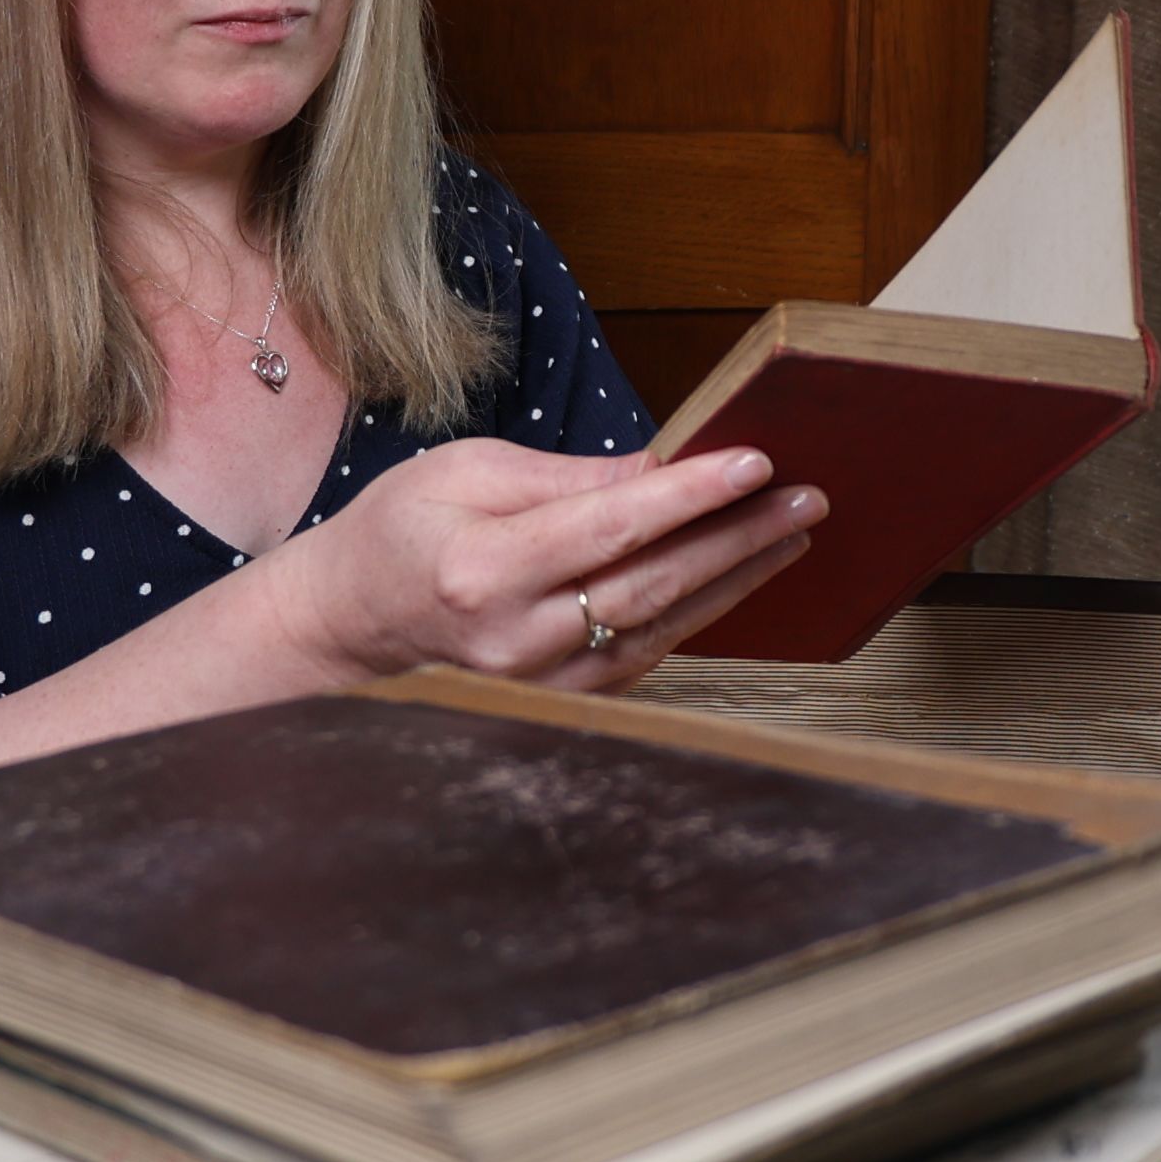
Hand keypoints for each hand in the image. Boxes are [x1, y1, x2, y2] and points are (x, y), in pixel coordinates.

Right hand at [256, 437, 824, 690]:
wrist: (354, 621)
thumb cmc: (402, 532)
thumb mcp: (466, 472)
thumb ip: (567, 477)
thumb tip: (663, 468)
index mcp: (481, 570)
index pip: (609, 528)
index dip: (688, 497)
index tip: (754, 464)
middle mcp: (515, 639)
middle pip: (651, 583)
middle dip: (737, 537)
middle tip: (806, 496)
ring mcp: (541, 682)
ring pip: (661, 626)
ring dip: (736, 577)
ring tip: (794, 530)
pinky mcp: (563, 698)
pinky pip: (647, 652)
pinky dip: (700, 610)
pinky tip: (742, 573)